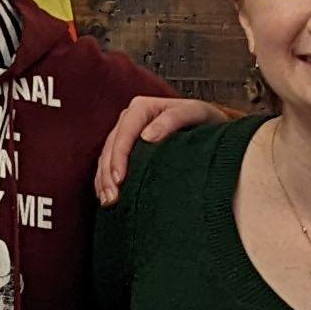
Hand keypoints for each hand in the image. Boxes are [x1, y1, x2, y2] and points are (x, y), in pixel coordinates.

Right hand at [92, 94, 218, 201]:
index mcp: (142, 108)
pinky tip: (105, 196)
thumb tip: (147, 136)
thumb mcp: (194, 113)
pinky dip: (104, 180)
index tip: (120, 179)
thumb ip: (173, 119)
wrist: (207, 125)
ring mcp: (125, 133)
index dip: (119, 156)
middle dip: (107, 173)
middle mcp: (129, 118)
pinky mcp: (126, 148)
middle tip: (111, 198)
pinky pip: (108, 163)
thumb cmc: (202, 119)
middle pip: (111, 146)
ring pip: (106, 156)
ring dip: (103, 180)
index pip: (124, 132)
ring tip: (107, 202)